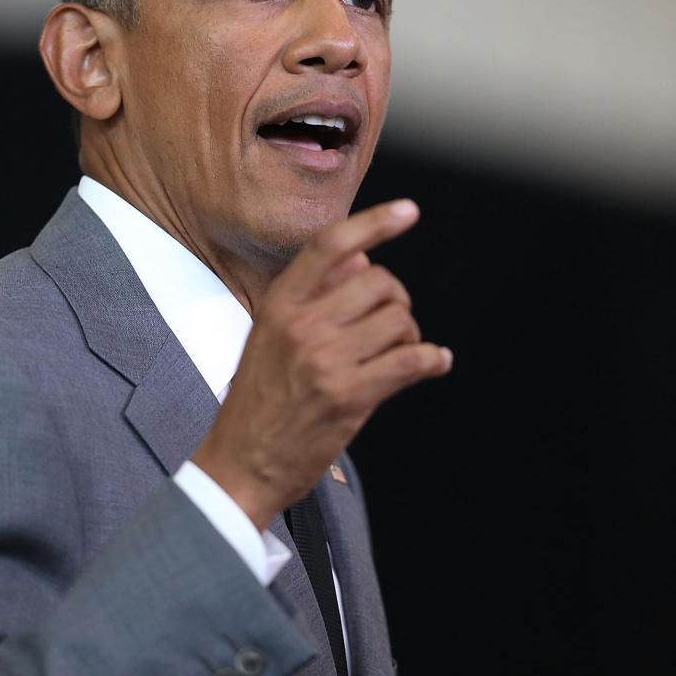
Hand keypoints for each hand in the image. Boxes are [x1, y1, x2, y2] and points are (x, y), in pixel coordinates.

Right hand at [190, 199, 452, 529]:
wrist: (241, 464)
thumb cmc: (259, 400)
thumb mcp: (271, 336)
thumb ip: (314, 295)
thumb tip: (363, 257)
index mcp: (278, 304)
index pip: (329, 246)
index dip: (373, 222)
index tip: (408, 211)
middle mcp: (300, 325)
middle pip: (378, 281)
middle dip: (397, 301)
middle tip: (393, 325)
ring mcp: (325, 360)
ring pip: (399, 320)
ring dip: (411, 336)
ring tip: (400, 354)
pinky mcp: (349, 397)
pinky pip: (411, 361)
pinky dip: (433, 359)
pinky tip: (434, 363)